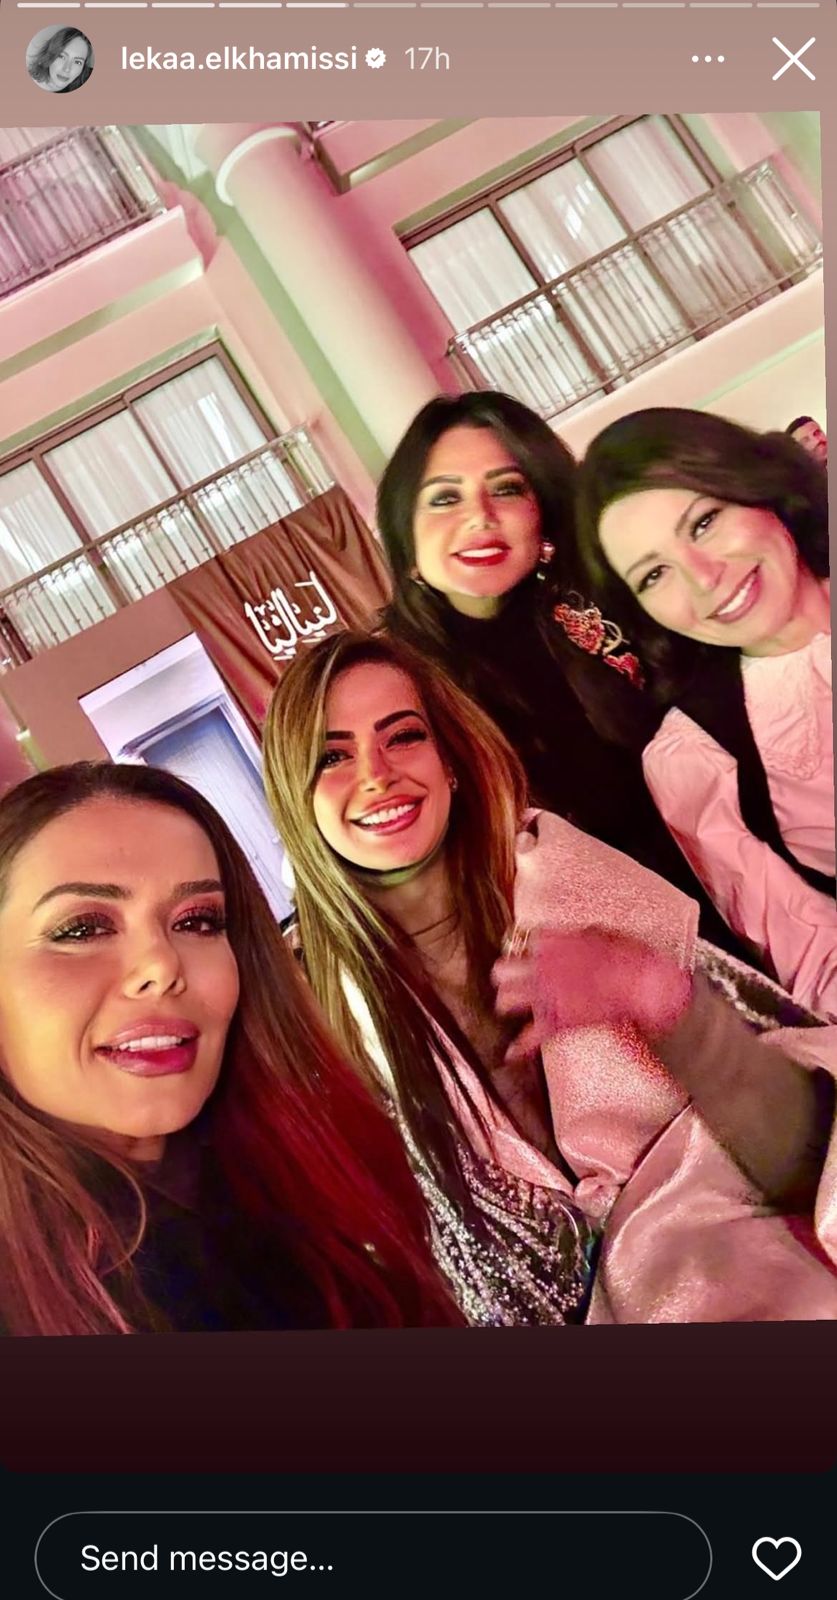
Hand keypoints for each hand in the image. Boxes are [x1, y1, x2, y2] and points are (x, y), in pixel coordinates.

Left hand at [492, 928, 691, 1060]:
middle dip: (506, 978)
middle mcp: (541, 966)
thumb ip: (579, 937)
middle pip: (501, 970)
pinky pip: (529, 1037)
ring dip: (508, 1003)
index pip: (525, 943)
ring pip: (505, 998)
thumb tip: (575, 939)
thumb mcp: (600, 935)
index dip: (529, 954)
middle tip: (515, 984)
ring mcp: (546, 994)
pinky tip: (512, 1053)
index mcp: (552, 943)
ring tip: (512, 1010)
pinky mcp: (557, 1020)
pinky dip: (521, 1047)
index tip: (534, 959)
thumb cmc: (628, 959)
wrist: (644, 984)